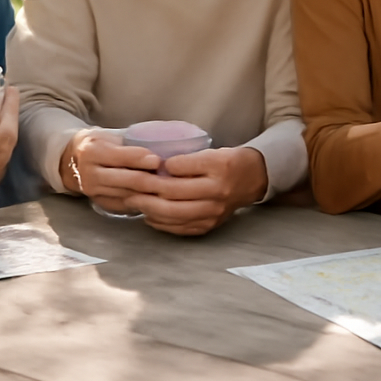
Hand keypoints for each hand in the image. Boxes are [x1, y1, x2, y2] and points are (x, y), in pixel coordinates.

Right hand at [59, 128, 161, 214]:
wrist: (72, 161)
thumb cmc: (99, 144)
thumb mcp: (109, 137)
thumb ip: (130, 143)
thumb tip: (163, 148)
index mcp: (92, 151)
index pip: (122, 157)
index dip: (142, 159)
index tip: (159, 160)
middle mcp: (90, 174)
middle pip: (129, 180)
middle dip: (153, 180)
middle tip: (173, 178)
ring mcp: (94, 192)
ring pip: (131, 195)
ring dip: (152, 192)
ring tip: (170, 187)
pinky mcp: (101, 204)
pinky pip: (128, 204)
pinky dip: (144, 201)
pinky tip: (157, 196)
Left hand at [129, 146, 267, 236]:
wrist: (251, 181)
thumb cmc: (228, 162)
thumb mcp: (212, 151)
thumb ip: (187, 160)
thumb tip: (158, 167)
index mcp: (218, 168)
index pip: (181, 169)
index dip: (159, 168)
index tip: (144, 165)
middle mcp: (217, 193)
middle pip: (173, 196)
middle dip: (147, 192)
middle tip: (129, 187)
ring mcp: (213, 213)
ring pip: (173, 214)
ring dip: (149, 209)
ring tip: (134, 201)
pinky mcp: (209, 226)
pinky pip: (179, 228)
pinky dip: (161, 222)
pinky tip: (149, 215)